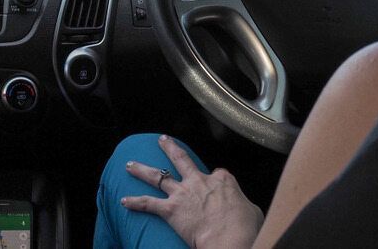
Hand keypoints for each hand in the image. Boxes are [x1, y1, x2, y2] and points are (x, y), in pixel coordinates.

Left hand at [122, 135, 262, 248]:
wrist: (229, 237)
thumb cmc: (244, 228)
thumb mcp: (252, 211)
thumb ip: (244, 205)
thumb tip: (243, 211)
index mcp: (222, 180)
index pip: (218, 174)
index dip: (217, 180)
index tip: (219, 186)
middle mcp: (199, 181)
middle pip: (182, 159)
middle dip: (170, 148)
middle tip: (162, 140)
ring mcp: (183, 193)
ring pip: (159, 176)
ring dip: (142, 170)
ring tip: (130, 164)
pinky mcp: (170, 209)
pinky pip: (148, 203)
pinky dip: (136, 202)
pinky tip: (125, 201)